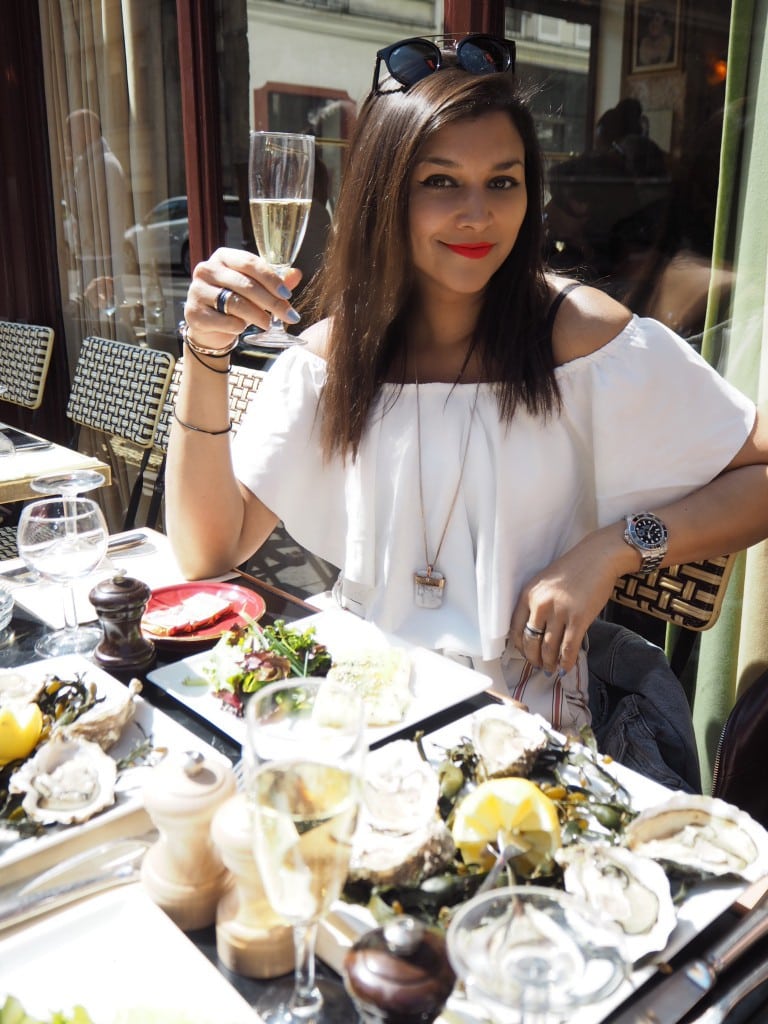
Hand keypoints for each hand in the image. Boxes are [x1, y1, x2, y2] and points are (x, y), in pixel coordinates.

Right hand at [183, 247, 302, 353]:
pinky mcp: (194, 313)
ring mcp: (197, 291)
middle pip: (245, 285)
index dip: (271, 279)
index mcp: (223, 256)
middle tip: (288, 315)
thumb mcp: (255, 289)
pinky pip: (224, 321)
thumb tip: (296, 274)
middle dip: (271, 302)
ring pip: (235, 303)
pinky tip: (242, 328)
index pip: (250, 263)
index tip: (287, 295)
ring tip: (268, 323)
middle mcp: (207, 269)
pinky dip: (238, 326)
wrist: (210, 327)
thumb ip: (275, 282)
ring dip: (257, 315)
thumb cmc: (234, 302)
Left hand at [509, 529, 629, 673]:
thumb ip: (537, 603)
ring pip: (549, 648)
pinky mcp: (579, 619)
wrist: (598, 557)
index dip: (519, 646)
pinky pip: (568, 648)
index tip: (524, 653)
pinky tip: (565, 668)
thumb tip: (536, 631)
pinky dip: (566, 662)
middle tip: (538, 665)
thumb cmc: (573, 569)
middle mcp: (541, 605)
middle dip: (534, 658)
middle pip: (530, 642)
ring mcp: (560, 613)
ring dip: (549, 663)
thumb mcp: (545, 583)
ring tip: (551, 669)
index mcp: (528, 594)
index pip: (515, 628)